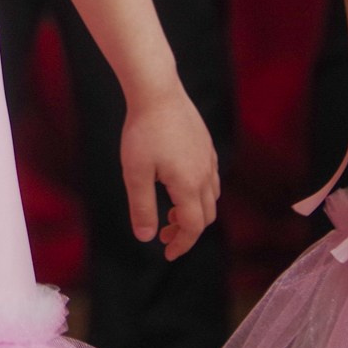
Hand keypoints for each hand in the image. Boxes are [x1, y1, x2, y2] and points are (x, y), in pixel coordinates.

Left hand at [120, 90, 218, 259]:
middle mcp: (205, 174)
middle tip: (163, 234)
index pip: (193, 226)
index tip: (167, 254)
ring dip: (193, 212)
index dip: (182, 245)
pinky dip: (198, 193)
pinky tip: (177, 185)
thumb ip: (142, 207)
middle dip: (187, 231)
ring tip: (168, 211)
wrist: (158, 92)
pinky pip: (211, 179)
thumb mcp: (136, 173)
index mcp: (189, 185)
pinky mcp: (206, 146)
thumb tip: (147, 237)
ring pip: (211, 197)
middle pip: (206, 216)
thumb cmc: (143, 131)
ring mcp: (209, 159)